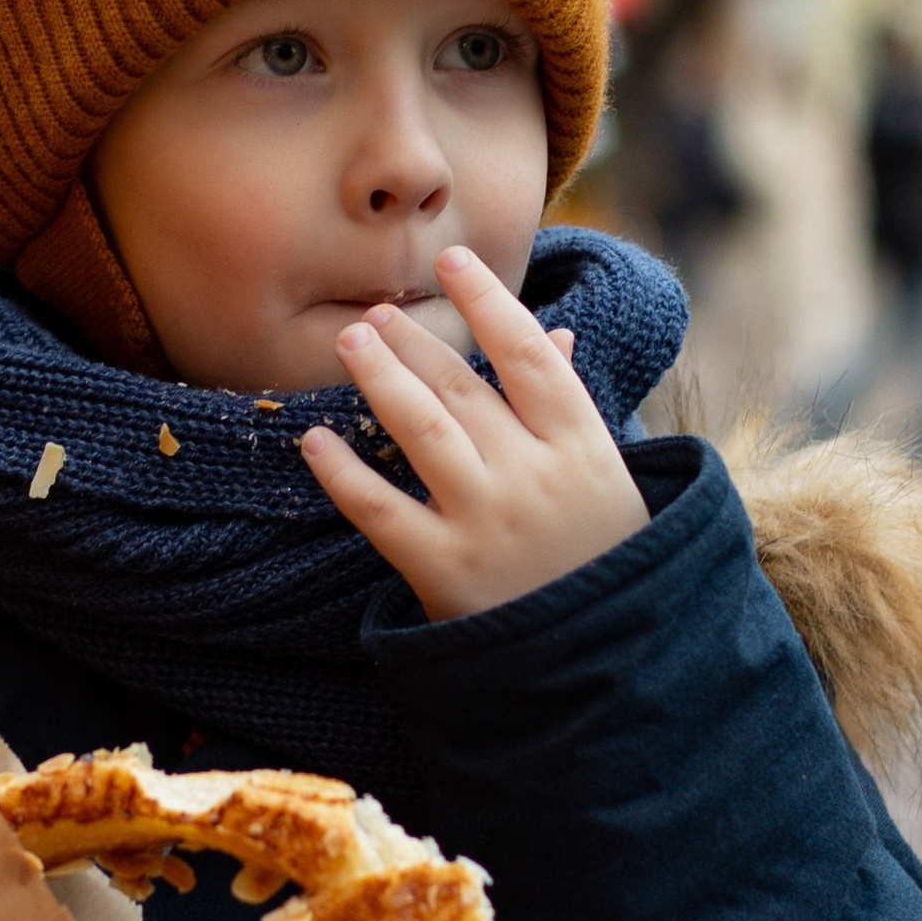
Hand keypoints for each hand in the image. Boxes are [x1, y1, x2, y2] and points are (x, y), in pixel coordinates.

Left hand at [301, 245, 646, 623]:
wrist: (608, 661)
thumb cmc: (604, 558)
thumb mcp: (605, 478)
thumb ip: (570, 407)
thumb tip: (554, 334)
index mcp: (581, 446)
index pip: (527, 353)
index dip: (487, 300)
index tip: (453, 259)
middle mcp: (533, 475)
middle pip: (462, 387)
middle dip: (414, 340)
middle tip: (375, 312)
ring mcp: (487, 522)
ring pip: (421, 430)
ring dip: (379, 378)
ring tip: (349, 341)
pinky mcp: (444, 571)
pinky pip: (379, 510)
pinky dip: (342, 473)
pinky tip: (313, 440)